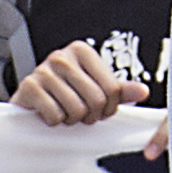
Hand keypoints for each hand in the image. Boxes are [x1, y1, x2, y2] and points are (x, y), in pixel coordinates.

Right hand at [12, 41, 137, 124]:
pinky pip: (55, 115)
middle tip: (79, 114)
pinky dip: (54, 122)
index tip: (98, 110)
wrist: (29, 106)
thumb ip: (119, 91)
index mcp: (82, 51)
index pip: (112, 89)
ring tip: (63, 112)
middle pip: (96, 100)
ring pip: (76, 110)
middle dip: (90, 116)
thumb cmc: (64, 96)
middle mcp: (62, 56)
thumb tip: (143, 91)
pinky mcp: (29, 87)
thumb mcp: (95, 91)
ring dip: (71, 120)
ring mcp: (43, 70)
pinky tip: (48, 113)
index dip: (109, 109)